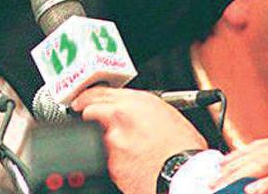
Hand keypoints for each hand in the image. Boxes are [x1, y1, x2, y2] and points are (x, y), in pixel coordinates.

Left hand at [72, 87, 206, 193]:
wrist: (185, 175)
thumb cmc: (184, 147)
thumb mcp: (168, 114)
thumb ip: (143, 108)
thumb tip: (131, 109)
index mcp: (136, 101)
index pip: (101, 92)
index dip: (88, 95)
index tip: (82, 99)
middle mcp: (121, 117)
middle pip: (90, 109)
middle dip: (86, 113)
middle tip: (86, 116)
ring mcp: (113, 141)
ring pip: (99, 137)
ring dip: (109, 141)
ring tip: (130, 150)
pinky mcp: (111, 163)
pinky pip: (108, 159)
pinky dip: (116, 161)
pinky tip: (133, 164)